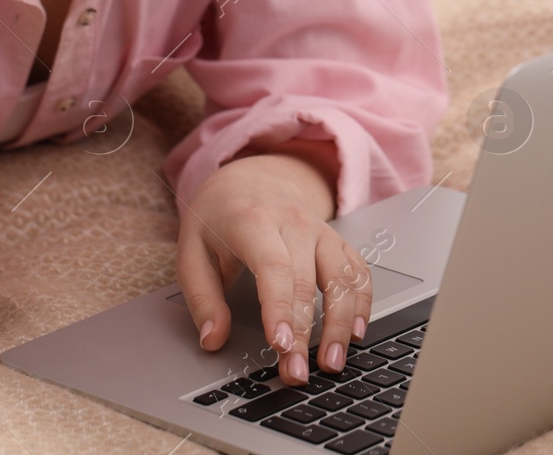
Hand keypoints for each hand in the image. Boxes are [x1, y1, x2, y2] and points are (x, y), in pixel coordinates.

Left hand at [177, 151, 373, 385]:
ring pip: (342, 277)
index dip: (279, 309)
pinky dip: (361, 302)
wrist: (247, 179)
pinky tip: (355, 331)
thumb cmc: (218, 218)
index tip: (281, 345)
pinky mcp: (336, 240)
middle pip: (308, 282)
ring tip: (332, 362)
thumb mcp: (191, 251)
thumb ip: (201, 298)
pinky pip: (357, 271)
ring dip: (340, 323)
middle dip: (306, 333)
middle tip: (298, 373)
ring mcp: (320, 230)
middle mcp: (293, 223)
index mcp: (253, 222)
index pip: (273, 268)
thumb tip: (212, 339)